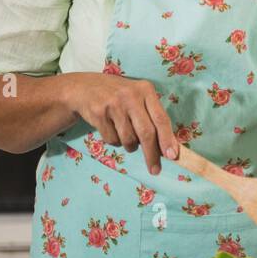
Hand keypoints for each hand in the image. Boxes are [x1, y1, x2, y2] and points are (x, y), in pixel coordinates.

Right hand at [63, 73, 178, 175]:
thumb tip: (168, 147)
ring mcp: (114, 104)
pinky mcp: (99, 113)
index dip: (167, 139)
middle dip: (152, 154)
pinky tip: (111, 129)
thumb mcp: (137, 98)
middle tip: (155, 169)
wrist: (83, 88)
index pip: (161, 118)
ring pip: (129, 139)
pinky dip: (114, 141)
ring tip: (126, 135)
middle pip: (146, 132)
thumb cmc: (118, 96)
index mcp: (146, 89)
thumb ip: (152, 117)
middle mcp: (131, 95)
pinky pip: (112, 139)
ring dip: (130, 145)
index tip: (172, 156)